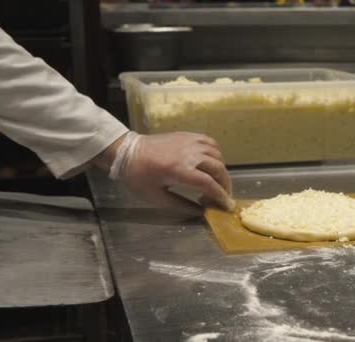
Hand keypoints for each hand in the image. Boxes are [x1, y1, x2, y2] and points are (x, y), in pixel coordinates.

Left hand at [95, 131, 233, 210]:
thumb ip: (181, 205)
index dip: (221, 196)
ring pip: (217, 155)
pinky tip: (212, 163)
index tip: (227, 206)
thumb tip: (201, 211)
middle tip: (224, 196)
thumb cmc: (138, 177)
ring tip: (217, 182)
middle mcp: (188, 154)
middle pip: (218, 168)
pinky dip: (216, 154)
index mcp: (178, 170)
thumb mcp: (157, 197)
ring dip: (221, 170)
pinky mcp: (187, 136)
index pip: (208, 184)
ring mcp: (189, 142)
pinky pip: (210, 143)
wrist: (127, 152)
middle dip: (225, 185)